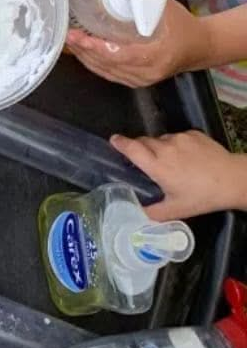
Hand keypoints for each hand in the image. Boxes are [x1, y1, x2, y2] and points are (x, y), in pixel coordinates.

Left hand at [66, 0, 208, 87]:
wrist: (200, 47)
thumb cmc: (183, 26)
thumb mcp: (169, 7)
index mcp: (156, 56)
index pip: (118, 55)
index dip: (96, 48)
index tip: (78, 36)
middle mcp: (146, 72)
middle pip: (106, 65)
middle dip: (83, 50)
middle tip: (67, 35)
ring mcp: (140, 79)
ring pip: (104, 71)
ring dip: (84, 57)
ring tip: (69, 41)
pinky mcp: (135, 81)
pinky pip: (109, 74)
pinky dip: (93, 63)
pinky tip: (81, 52)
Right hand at [111, 131, 246, 218]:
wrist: (233, 179)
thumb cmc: (203, 196)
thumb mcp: (177, 210)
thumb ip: (153, 213)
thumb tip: (136, 214)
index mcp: (157, 166)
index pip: (131, 148)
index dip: (119, 143)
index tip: (113, 140)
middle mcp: (164, 148)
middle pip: (144, 142)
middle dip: (141, 149)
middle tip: (148, 162)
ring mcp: (179, 138)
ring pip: (161, 139)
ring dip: (161, 148)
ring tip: (173, 162)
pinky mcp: (193, 133)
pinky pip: (178, 137)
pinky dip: (179, 145)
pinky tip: (189, 157)